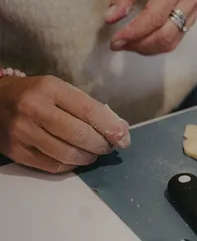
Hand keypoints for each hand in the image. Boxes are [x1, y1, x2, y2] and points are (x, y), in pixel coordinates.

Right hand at [0, 76, 129, 173]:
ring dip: (88, 157)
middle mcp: (35, 109)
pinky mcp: (16, 152)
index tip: (123, 137)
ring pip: (67, 154)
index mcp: (51, 88)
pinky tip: (76, 158)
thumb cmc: (35, 94)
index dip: (111, 127)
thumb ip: (86, 106)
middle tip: (109, 146)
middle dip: (102, 144)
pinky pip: (52, 165)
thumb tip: (118, 128)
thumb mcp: (58, 89)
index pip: (89, 110)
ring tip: (94, 153)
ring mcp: (23, 132)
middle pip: (80, 134)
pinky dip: (71, 165)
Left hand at [104, 0, 196, 54]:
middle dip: (139, 44)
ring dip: (147, 48)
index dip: (134, 32)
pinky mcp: (194, 16)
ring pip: (172, 41)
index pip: (155, 17)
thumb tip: (110, 19)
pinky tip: (140, 40)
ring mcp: (196, 9)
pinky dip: (156, 44)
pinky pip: (175, 38)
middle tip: (115, 44)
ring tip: (126, 43)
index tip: (114, 40)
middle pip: (166, 34)